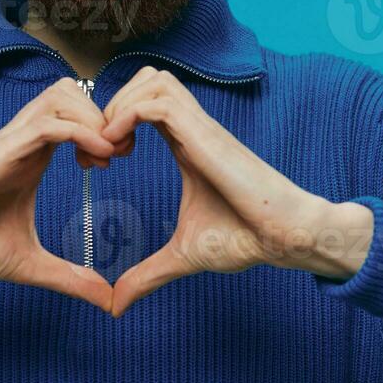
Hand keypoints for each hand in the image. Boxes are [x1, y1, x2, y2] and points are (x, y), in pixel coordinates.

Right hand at [0, 78, 118, 310]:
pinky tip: (96, 158)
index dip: (107, 128)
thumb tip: (107, 301)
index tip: (119, 160)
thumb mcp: (28, 264)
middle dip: (107, 115)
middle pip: (75, 93)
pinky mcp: (0, 149)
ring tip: (106, 155)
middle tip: (119, 152)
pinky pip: (47, 123)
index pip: (78, 115)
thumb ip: (69, 277)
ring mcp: (12, 141)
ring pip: (63, 96)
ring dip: (94, 119)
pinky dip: (79, 132)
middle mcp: (25, 140)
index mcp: (33, 156)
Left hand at [100, 67, 374, 316]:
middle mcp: (192, 127)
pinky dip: (129, 116)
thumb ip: (147, 274)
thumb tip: (116, 305)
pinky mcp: (206, 134)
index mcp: (186, 144)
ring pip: (152, 79)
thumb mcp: (182, 255)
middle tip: (99, 149)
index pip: (144, 103)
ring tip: (110, 147)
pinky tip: (119, 150)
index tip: (98, 161)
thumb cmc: (245, 238)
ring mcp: (200, 127)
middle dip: (112, 104)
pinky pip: (158, 102)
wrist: (284, 236)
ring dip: (120, 105)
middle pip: (146, 78)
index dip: (113, 122)